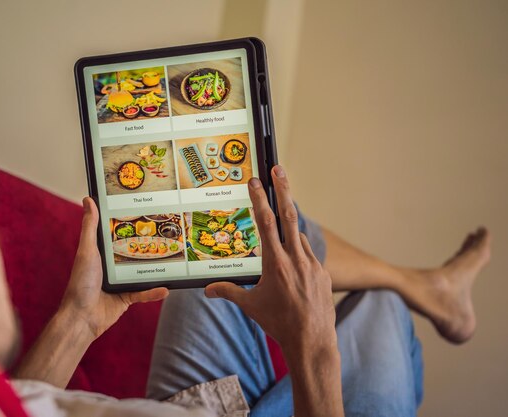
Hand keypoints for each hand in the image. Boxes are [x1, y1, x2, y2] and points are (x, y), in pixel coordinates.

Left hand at [61, 197, 167, 339]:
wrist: (81, 318)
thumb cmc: (80, 283)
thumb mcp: (87, 251)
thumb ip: (89, 227)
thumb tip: (88, 200)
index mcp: (102, 253)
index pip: (118, 234)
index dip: (129, 224)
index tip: (144, 211)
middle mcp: (112, 266)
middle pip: (134, 252)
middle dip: (148, 245)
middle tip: (167, 233)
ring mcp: (120, 282)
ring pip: (142, 272)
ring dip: (156, 269)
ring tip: (172, 258)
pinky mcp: (126, 298)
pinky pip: (143, 293)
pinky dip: (154, 292)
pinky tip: (166, 288)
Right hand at [205, 165, 336, 350]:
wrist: (311, 341)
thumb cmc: (278, 323)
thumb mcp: (250, 306)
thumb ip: (228, 293)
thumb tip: (207, 290)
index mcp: (275, 263)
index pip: (266, 223)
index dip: (260, 200)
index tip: (256, 181)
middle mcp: (296, 259)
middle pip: (289, 215)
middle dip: (283, 189)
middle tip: (279, 168)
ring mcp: (312, 264)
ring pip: (299, 237)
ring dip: (289, 230)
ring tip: (280, 240)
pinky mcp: (323, 272)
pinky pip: (308, 254)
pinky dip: (299, 251)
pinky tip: (293, 265)